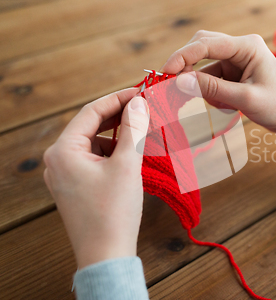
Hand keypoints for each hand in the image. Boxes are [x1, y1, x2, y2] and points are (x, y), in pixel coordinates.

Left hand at [43, 88, 149, 268]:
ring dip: (118, 136)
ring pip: (95, 143)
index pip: (91, 112)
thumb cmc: (113, 211)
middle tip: (145, 110)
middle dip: (119, 117)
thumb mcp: (127, 165)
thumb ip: (133, 129)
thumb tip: (139, 103)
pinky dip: (113, 153)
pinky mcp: (75, 186)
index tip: (141, 92)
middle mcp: (58, 160)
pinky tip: (132, 155)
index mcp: (63, 151)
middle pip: (91, 126)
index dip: (118, 99)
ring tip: (143, 134)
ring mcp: (65, 174)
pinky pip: (95, 159)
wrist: (106, 254)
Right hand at [161, 30, 275, 133]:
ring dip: (204, 87)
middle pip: (201, 47)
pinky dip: (212, 93)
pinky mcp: (233, 73)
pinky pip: (211, 79)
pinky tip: (229, 106)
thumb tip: (179, 81)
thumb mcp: (245, 99)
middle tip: (174, 86)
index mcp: (247, 46)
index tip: (165, 72)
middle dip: (187, 67)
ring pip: (204, 67)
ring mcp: (236, 60)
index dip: (182, 56)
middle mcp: (240, 48)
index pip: (206, 43)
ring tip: (224, 105)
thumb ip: (212, 89)